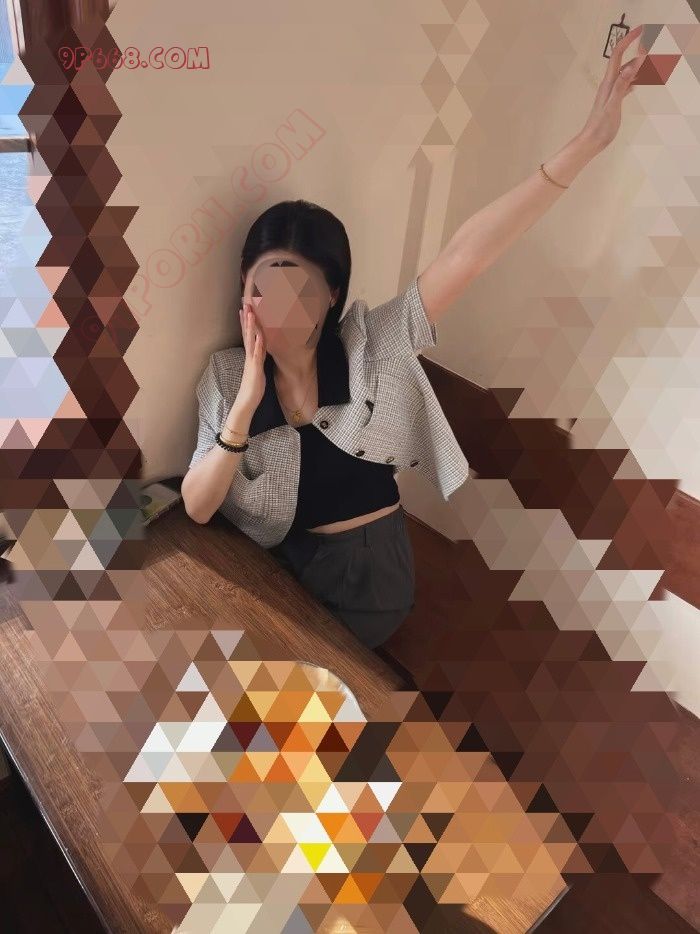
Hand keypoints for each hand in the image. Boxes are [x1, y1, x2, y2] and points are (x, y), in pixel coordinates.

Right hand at [233, 302, 266, 414]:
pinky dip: (257, 346)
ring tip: (250, 314)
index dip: (247, 323)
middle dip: (247, 319)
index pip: (249, 336)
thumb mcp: (258, 370)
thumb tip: (260, 352)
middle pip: (248, 334)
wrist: (246, 402)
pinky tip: (259, 337)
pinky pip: (256, 356)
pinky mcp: (254, 369)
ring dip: (251, 328)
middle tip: (245, 303)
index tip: (245, 310)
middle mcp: (250, 356)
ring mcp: (251, 362)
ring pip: (251, 341)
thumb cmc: (253, 388)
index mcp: (251, 356)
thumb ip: (258, 360)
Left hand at [579, 24, 645, 152]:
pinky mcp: (612, 101)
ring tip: (650, 64)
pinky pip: (623, 85)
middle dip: (636, 51)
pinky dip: (632, 80)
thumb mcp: (613, 105)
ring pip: (625, 74)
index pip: (618, 55)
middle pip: (623, 61)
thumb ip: (621, 85)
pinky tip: (637, 83)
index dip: (628, 40)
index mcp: (609, 83)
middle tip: (651, 46)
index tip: (641, 30)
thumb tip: (632, 65)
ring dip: (637, 66)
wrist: (591, 141)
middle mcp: (609, 84)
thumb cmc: (601, 127)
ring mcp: (610, 92)